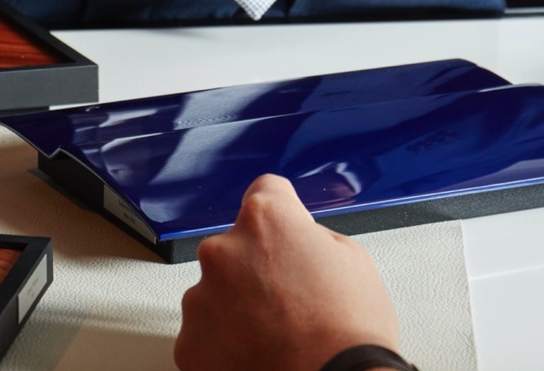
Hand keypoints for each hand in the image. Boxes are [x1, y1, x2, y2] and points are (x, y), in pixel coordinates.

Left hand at [175, 175, 400, 370]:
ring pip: (216, 291)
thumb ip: (314, 238)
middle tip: (290, 298)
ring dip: (238, 305)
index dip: (285, 213)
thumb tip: (300, 242)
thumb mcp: (354, 260)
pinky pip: (205, 333)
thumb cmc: (350, 333)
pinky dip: (224, 343)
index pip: (266, 191)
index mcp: (265, 219)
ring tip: (276, 333)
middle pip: (236, 245)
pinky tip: (257, 353)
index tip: (287, 230)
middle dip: (257, 265)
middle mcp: (223, 250)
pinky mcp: (190, 343)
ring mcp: (201, 298)